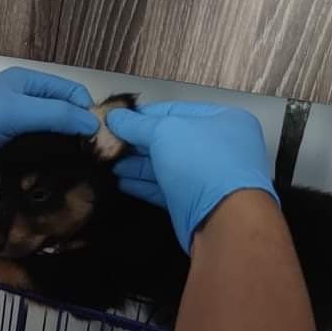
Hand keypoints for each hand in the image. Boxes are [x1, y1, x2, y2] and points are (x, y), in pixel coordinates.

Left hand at [0, 68, 99, 185]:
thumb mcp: (14, 111)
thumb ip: (55, 115)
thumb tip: (94, 124)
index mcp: (30, 85)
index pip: (72, 94)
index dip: (88, 113)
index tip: (100, 139)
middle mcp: (29, 106)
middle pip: (67, 118)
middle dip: (81, 135)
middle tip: (96, 160)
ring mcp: (22, 132)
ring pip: (57, 141)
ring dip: (68, 154)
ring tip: (84, 172)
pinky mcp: (16, 156)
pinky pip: (43, 160)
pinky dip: (52, 167)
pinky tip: (62, 179)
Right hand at [106, 102, 277, 252]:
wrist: (224, 220)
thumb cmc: (202, 163)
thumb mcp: (165, 132)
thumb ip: (137, 124)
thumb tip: (113, 117)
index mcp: (223, 121)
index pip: (176, 110)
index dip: (144, 114)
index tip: (117, 119)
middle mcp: (219, 147)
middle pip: (170, 139)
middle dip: (138, 141)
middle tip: (107, 142)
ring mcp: (208, 177)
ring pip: (166, 165)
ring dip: (136, 164)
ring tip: (108, 162)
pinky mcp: (195, 203)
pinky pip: (165, 188)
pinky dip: (143, 184)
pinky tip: (121, 181)